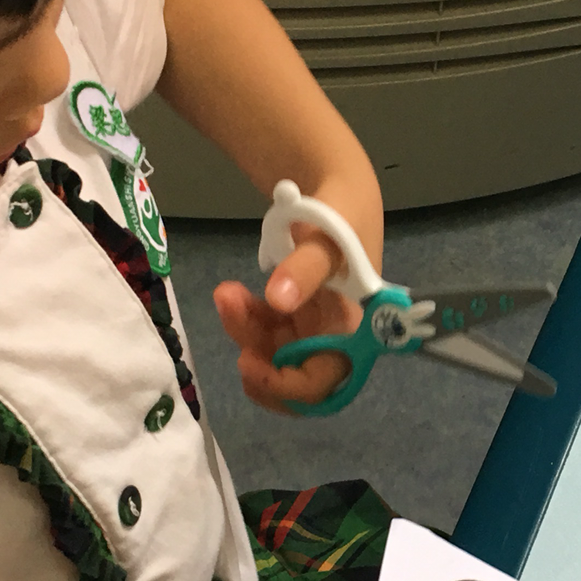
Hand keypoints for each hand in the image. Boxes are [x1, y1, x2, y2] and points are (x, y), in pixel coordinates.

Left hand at [214, 224, 358, 412]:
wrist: (336, 193)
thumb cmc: (343, 217)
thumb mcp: (327, 238)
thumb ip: (305, 269)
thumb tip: (279, 299)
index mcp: (354, 331)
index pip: (324, 382)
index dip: (288, 387)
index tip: (251, 364)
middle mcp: (335, 339)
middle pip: (293, 378)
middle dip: (259, 363)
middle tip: (233, 331)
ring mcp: (312, 330)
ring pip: (272, 357)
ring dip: (245, 335)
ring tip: (226, 294)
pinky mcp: (293, 318)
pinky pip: (264, 335)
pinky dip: (245, 322)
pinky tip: (234, 296)